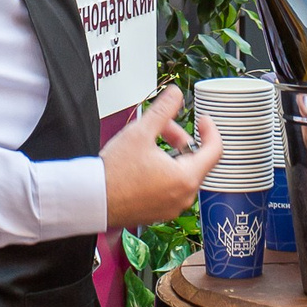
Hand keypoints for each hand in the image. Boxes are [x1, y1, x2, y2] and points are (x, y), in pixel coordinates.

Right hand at [103, 86, 223, 228]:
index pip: (214, 151)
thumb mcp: (141, 132)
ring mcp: (171, 207)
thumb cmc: (115, 172)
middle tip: (162, 127)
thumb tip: (176, 93)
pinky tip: (144, 163)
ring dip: (172, 155)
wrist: (91, 200)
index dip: (210, 130)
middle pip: (195, 161)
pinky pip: (170, 188)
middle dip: (180, 139)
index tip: (202, 119)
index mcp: (186, 178)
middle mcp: (183, 197)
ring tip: (149, 144)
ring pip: (182, 174)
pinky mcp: (159, 212)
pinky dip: (164, 172)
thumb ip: (163, 110)